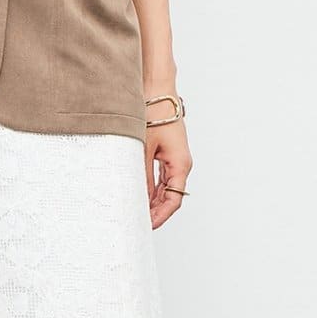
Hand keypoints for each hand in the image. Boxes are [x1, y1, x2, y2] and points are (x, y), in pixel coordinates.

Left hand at [146, 114, 191, 229]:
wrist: (156, 91)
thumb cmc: (153, 114)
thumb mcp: (143, 148)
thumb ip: (141, 174)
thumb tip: (136, 198)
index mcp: (180, 164)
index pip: (173, 200)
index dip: (161, 216)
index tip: (147, 226)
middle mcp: (180, 164)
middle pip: (170, 197)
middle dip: (155, 212)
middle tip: (137, 223)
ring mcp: (174, 159)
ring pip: (165, 189)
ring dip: (152, 201)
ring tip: (135, 213)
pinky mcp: (166, 153)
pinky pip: (160, 178)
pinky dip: (150, 189)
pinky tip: (138, 196)